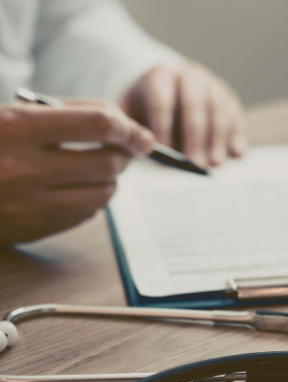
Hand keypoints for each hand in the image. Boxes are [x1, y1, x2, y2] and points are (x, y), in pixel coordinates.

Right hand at [0, 101, 153, 242]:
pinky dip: (93, 199)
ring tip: (97, 167)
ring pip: (105, 192)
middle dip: (124, 154)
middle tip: (122, 149)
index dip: (129, 128)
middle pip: (109, 162)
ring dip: (111, 178)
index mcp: (15, 127)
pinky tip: (77, 188)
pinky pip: (88, 214)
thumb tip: (126, 127)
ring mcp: (30, 204)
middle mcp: (24, 168)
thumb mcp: (14, 115)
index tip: (142, 135)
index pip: (97, 124)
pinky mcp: (36, 228)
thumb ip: (68, 114)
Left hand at [119, 62, 246, 167]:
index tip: (165, 155)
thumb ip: (130, 132)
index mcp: (159, 77)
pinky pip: (236, 117)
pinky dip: (238, 136)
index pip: (161, 103)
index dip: (163, 129)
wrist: (165, 98)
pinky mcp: (229, 100)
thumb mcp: (128, 117)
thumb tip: (145, 147)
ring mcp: (212, 86)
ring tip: (215, 164)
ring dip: (218, 140)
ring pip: (219, 110)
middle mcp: (189, 76)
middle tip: (196, 164)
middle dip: (195, 137)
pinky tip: (237, 155)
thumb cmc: (144, 113)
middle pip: (194, 105)